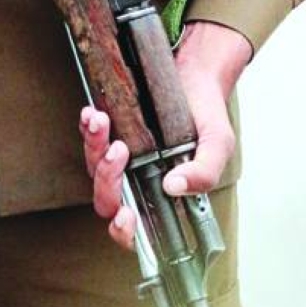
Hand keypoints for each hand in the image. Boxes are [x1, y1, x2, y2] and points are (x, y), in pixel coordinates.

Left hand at [79, 20, 252, 249]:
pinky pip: (90, 138)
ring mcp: (122, 158)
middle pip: (108, 200)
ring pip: (94, 168)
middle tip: (120, 150)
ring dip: (94, 147)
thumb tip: (174, 186)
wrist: (196, 74)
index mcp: (163, 195)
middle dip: (107, 179)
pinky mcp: (111, 132)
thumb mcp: (217, 145)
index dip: (125, 231)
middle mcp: (138, 181)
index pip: (137, 229)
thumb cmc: (207, 115)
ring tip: (102, 121)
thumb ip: (204, 172)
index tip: (126, 216)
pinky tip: (93, 114)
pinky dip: (87, 128)